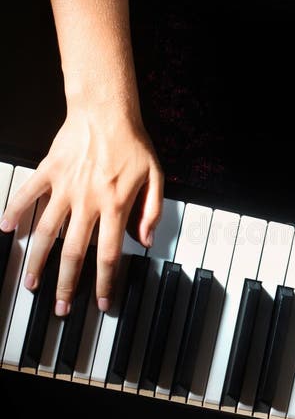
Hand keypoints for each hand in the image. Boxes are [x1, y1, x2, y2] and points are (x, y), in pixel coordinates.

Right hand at [1, 107, 162, 314]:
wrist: (107, 111)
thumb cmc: (132, 143)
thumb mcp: (156, 177)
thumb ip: (152, 211)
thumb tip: (144, 240)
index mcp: (115, 205)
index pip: (109, 255)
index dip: (105, 283)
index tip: (102, 303)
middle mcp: (88, 201)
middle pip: (74, 253)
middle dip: (67, 285)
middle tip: (60, 308)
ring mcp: (65, 187)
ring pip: (48, 231)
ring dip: (37, 260)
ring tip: (30, 283)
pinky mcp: (49, 171)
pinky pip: (28, 193)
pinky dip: (14, 210)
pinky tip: (5, 229)